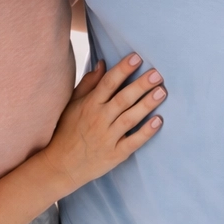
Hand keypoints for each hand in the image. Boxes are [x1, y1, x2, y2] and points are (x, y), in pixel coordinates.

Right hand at [39, 54, 165, 192]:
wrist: (61, 165)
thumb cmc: (67, 131)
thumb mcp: (72, 105)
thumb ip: (88, 84)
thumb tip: (102, 63)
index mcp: (89, 105)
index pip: (108, 83)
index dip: (123, 69)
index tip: (137, 57)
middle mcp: (99, 120)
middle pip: (123, 99)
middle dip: (141, 85)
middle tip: (157, 74)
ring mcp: (108, 138)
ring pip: (130, 118)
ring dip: (146, 105)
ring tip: (161, 92)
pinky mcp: (115, 154)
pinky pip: (133, 142)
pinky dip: (146, 132)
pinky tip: (158, 121)